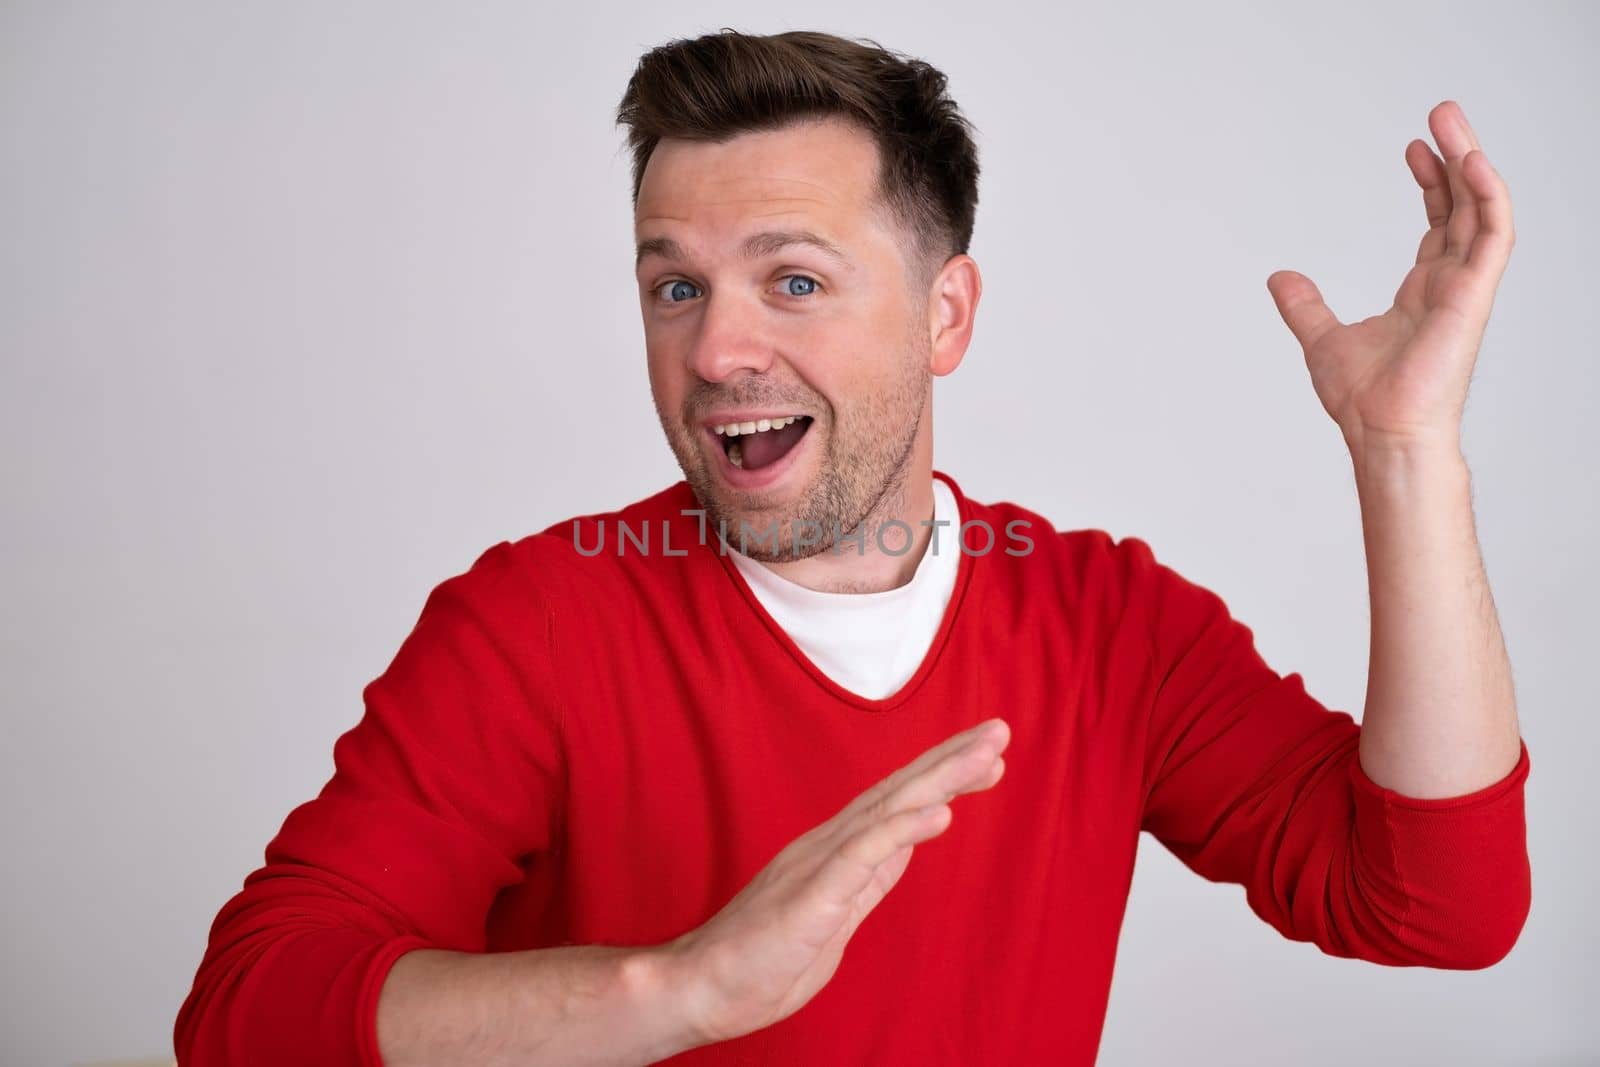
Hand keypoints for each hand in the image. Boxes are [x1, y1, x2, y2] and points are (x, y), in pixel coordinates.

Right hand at [657, 717, 1010, 1046]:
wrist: (700, 987)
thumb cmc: (760, 960)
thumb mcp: (836, 915)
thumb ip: (868, 877)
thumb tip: (904, 846)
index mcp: (835, 851)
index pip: (896, 802)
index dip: (941, 775)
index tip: (987, 756)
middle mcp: (828, 844)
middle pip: (899, 791)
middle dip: (952, 760)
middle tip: (999, 730)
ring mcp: (819, 865)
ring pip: (888, 810)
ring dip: (941, 779)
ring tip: (986, 754)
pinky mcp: (813, 895)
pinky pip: (864, 854)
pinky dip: (904, 828)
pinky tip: (941, 812)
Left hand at [1265, 100, 1515, 455]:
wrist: (1380, 432)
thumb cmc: (1364, 400)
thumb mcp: (1321, 339)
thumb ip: (1306, 306)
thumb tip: (1279, 278)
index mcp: (1426, 292)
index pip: (1441, 223)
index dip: (1433, 183)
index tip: (1414, 148)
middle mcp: (1452, 285)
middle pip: (1467, 206)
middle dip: (1457, 156)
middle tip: (1442, 113)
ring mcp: (1467, 289)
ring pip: (1484, 210)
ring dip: (1473, 163)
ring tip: (1452, 121)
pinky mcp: (1474, 296)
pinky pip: (1494, 236)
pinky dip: (1489, 197)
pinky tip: (1472, 162)